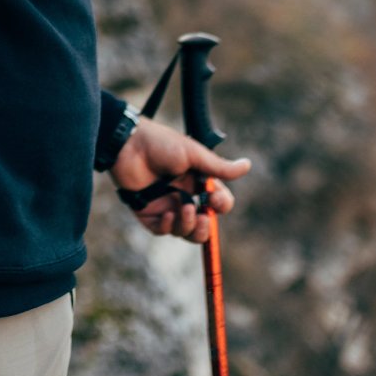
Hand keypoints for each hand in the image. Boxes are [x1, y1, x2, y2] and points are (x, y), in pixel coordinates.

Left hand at [109, 116, 251, 242]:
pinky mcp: (147, 212)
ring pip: (184, 231)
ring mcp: (165, 205)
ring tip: (184, 210)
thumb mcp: (193, 154)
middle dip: (206, 228)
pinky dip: (167, 226)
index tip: (215, 199)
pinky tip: (166, 214)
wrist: (127, 144)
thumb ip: (219, 167)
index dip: (221, 206)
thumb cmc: (161, 143)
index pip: (217, 203)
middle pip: (203, 225)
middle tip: (202, 216)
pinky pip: (162, 230)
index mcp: (197, 182)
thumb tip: (247, 165)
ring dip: (188, 226)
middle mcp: (183, 196)